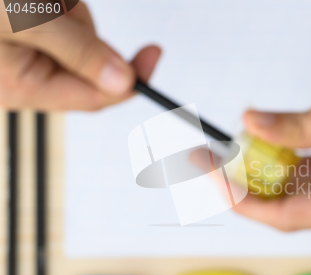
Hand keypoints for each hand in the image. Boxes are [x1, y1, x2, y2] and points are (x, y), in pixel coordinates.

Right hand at [0, 2, 160, 109]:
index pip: (96, 96)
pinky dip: (55, 3)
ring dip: (64, 7)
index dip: (132, 79)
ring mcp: (25, 50)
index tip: (154, 53)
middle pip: (89, 58)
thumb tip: (123, 83)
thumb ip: (78, 54)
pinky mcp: (25, 27)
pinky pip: (60, 15)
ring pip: (77, 31)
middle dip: (79, 24)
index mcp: (25, 87)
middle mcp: (27, 74)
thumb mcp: (23, 21)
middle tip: (50, 5)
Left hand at [235, 46, 310, 230]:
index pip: (290, 216)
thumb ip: (299, 124)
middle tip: (218, 168)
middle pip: (292, 206)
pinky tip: (271, 146)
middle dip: (251, 189)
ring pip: (303, 189)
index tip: (218, 186)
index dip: (248, 204)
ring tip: (237, 156)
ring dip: (269, 174)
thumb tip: (254, 122)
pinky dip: (291, 160)